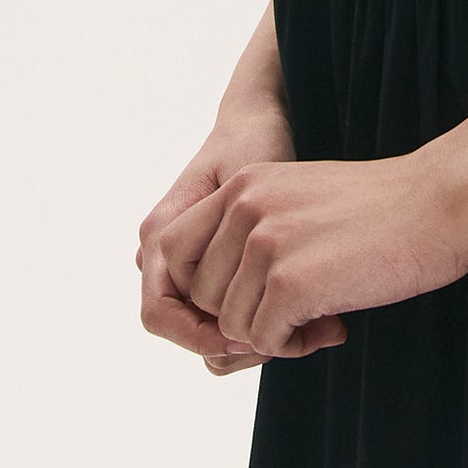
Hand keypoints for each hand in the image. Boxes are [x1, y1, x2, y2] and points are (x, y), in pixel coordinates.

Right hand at [139, 104, 303, 373]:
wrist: (258, 123)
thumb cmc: (253, 143)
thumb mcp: (247, 180)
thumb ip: (233, 230)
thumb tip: (228, 296)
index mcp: (161, 233)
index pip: (159, 315)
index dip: (198, 336)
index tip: (253, 335)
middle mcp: (164, 256)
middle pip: (187, 332)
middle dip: (236, 345)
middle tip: (292, 342)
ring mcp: (186, 266)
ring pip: (208, 331)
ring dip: (253, 338)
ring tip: (307, 333)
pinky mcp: (211, 270)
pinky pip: (225, 315)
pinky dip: (259, 322)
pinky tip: (303, 319)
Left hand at [158, 150, 467, 360]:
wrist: (443, 200)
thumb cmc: (384, 208)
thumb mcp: (301, 200)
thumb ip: (255, 234)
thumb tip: (216, 315)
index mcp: (244, 183)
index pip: (174, 250)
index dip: (202, 288)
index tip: (248, 299)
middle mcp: (245, 206)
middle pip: (201, 296)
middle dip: (242, 316)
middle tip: (296, 314)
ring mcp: (266, 243)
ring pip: (230, 325)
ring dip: (271, 333)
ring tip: (318, 316)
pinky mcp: (291, 282)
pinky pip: (264, 341)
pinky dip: (293, 345)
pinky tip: (331, 322)